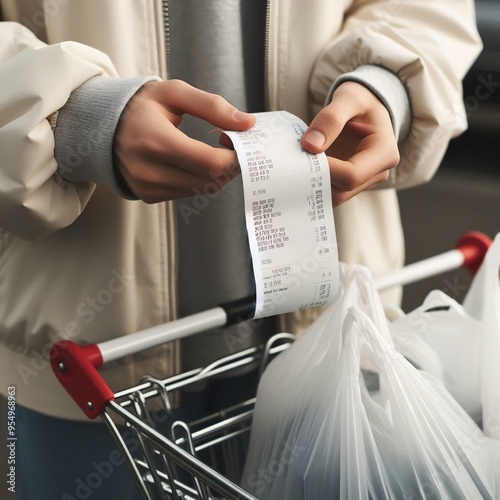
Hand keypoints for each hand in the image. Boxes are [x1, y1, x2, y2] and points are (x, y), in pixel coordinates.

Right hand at [113, 80, 254, 202]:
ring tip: (210, 152)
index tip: (235, 140)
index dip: (233, 156)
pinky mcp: (148, 196)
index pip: (210, 163)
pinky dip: (198, 180)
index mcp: (156, 141)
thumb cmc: (142, 106)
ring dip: (214, 174)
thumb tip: (247, 124)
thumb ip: (212, 106)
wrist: (102, 126)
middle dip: (228, 165)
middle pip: (210, 181)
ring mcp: (147, 187)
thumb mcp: (174, 93)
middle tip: (229, 146)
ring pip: (201, 190)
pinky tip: (191, 163)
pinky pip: (188, 193)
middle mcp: (149, 170)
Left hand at [301, 81, 399, 205]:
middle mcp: (376, 174)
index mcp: (384, 154)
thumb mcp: (349, 99)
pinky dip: (313, 183)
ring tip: (296, 163)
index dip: (325, 169)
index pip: (352, 176)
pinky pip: (328, 190)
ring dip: (312, 184)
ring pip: (333, 196)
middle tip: (294, 161)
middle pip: (341, 191)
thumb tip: (310, 145)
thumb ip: (330, 119)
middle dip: (316, 179)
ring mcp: (362, 182)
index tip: (305, 153)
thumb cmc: (361, 101)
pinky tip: (300, 168)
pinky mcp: (347, 184)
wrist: (366, 107)